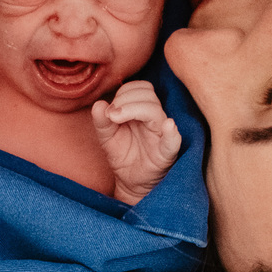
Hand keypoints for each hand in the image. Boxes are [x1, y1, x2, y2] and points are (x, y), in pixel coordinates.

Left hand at [92, 80, 180, 204]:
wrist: (130, 182)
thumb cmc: (124, 155)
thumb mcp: (107, 137)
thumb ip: (101, 122)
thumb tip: (98, 104)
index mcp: (143, 112)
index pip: (141, 88)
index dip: (125, 92)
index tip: (110, 108)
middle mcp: (155, 120)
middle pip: (149, 96)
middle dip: (126, 99)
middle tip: (112, 115)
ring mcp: (161, 136)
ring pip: (156, 112)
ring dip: (135, 109)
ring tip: (117, 119)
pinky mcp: (165, 155)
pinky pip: (173, 142)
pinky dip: (172, 134)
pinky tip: (168, 126)